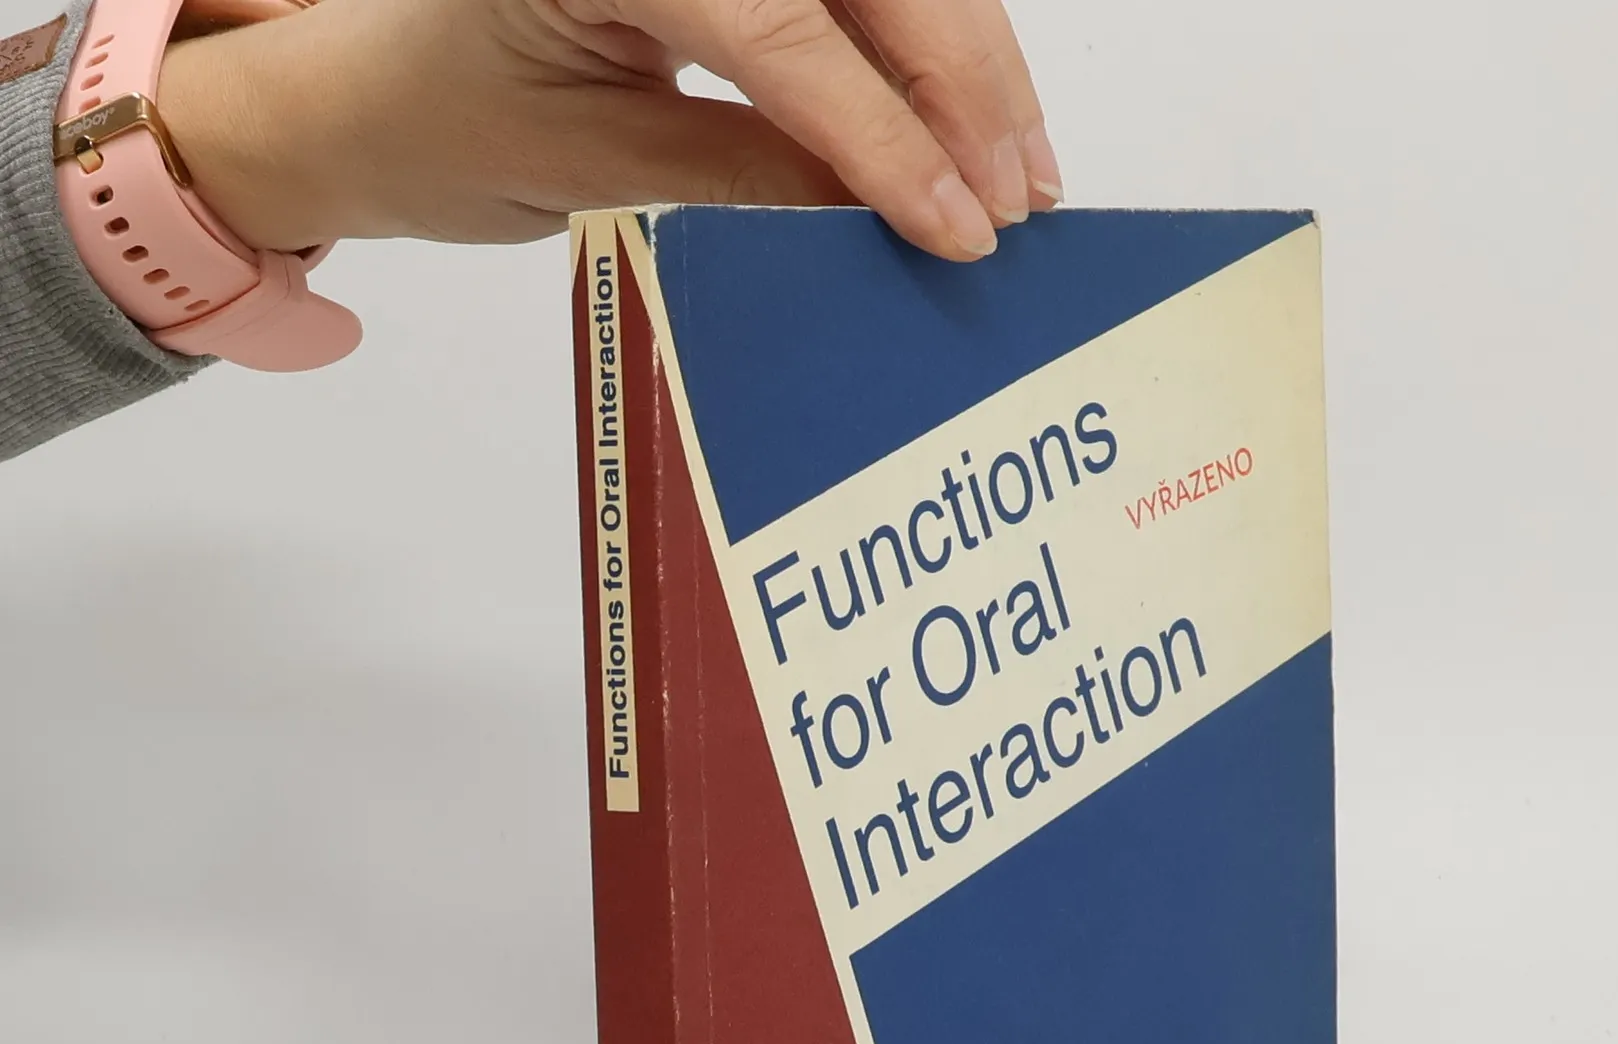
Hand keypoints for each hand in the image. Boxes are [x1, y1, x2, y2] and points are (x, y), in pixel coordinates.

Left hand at [156, 0, 1060, 262]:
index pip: (785, 30)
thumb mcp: (591, 168)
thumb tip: (890, 208)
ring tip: (1022, 174)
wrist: (377, 87)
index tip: (960, 221)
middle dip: (962, 85)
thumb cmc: (447, 122)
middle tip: (1019, 201)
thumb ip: (745, 177)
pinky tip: (974, 125)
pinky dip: (929, 51)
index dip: (889, 133)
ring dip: (971, 64)